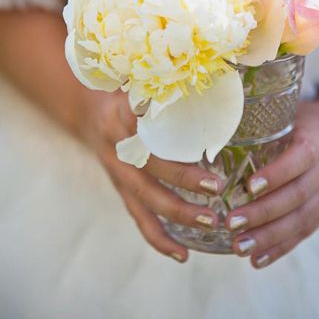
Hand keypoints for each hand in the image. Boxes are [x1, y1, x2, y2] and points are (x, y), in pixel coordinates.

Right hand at [83, 90, 223, 262]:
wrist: (90, 111)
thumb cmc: (133, 91)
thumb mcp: (144, 78)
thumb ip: (174, 77)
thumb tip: (228, 63)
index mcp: (122, 113)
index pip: (143, 121)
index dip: (165, 132)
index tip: (193, 134)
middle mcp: (117, 146)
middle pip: (149, 168)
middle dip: (182, 179)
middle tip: (217, 187)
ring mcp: (118, 173)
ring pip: (146, 199)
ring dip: (178, 214)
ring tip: (212, 222)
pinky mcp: (123, 191)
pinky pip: (139, 220)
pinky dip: (160, 239)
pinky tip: (184, 255)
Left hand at [223, 88, 318, 267]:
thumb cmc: (302, 122)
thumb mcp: (288, 114)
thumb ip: (260, 123)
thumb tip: (211, 126)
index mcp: (318, 141)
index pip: (301, 159)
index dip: (277, 174)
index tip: (248, 187)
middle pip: (298, 196)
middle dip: (264, 213)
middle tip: (231, 223)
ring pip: (301, 220)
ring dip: (269, 237)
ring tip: (239, 247)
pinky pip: (303, 233)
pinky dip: (279, 248)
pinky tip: (256, 260)